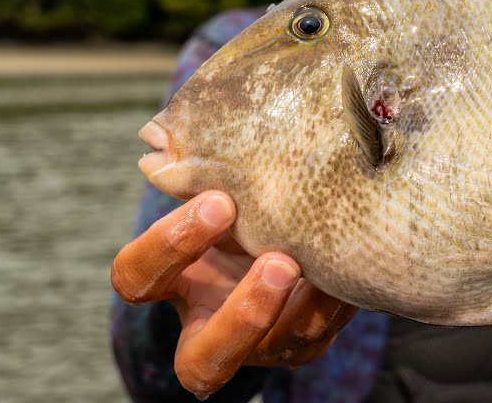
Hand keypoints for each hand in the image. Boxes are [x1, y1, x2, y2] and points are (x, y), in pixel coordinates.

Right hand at [111, 191, 357, 397]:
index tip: (216, 201)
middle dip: (242, 314)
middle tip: (278, 262)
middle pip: (201, 361)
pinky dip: (338, 297)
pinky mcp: (303, 344)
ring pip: (275, 350)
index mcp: (169, 283)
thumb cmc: (233, 202)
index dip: (169, 247)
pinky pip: (322, 332)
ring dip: (301, 308)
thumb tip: (199, 130)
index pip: (138, 278)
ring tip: (323, 263)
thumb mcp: (216, 193)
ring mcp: (259, 346)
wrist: (280, 224)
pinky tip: (353, 258)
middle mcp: (207, 327)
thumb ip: (207, 180)